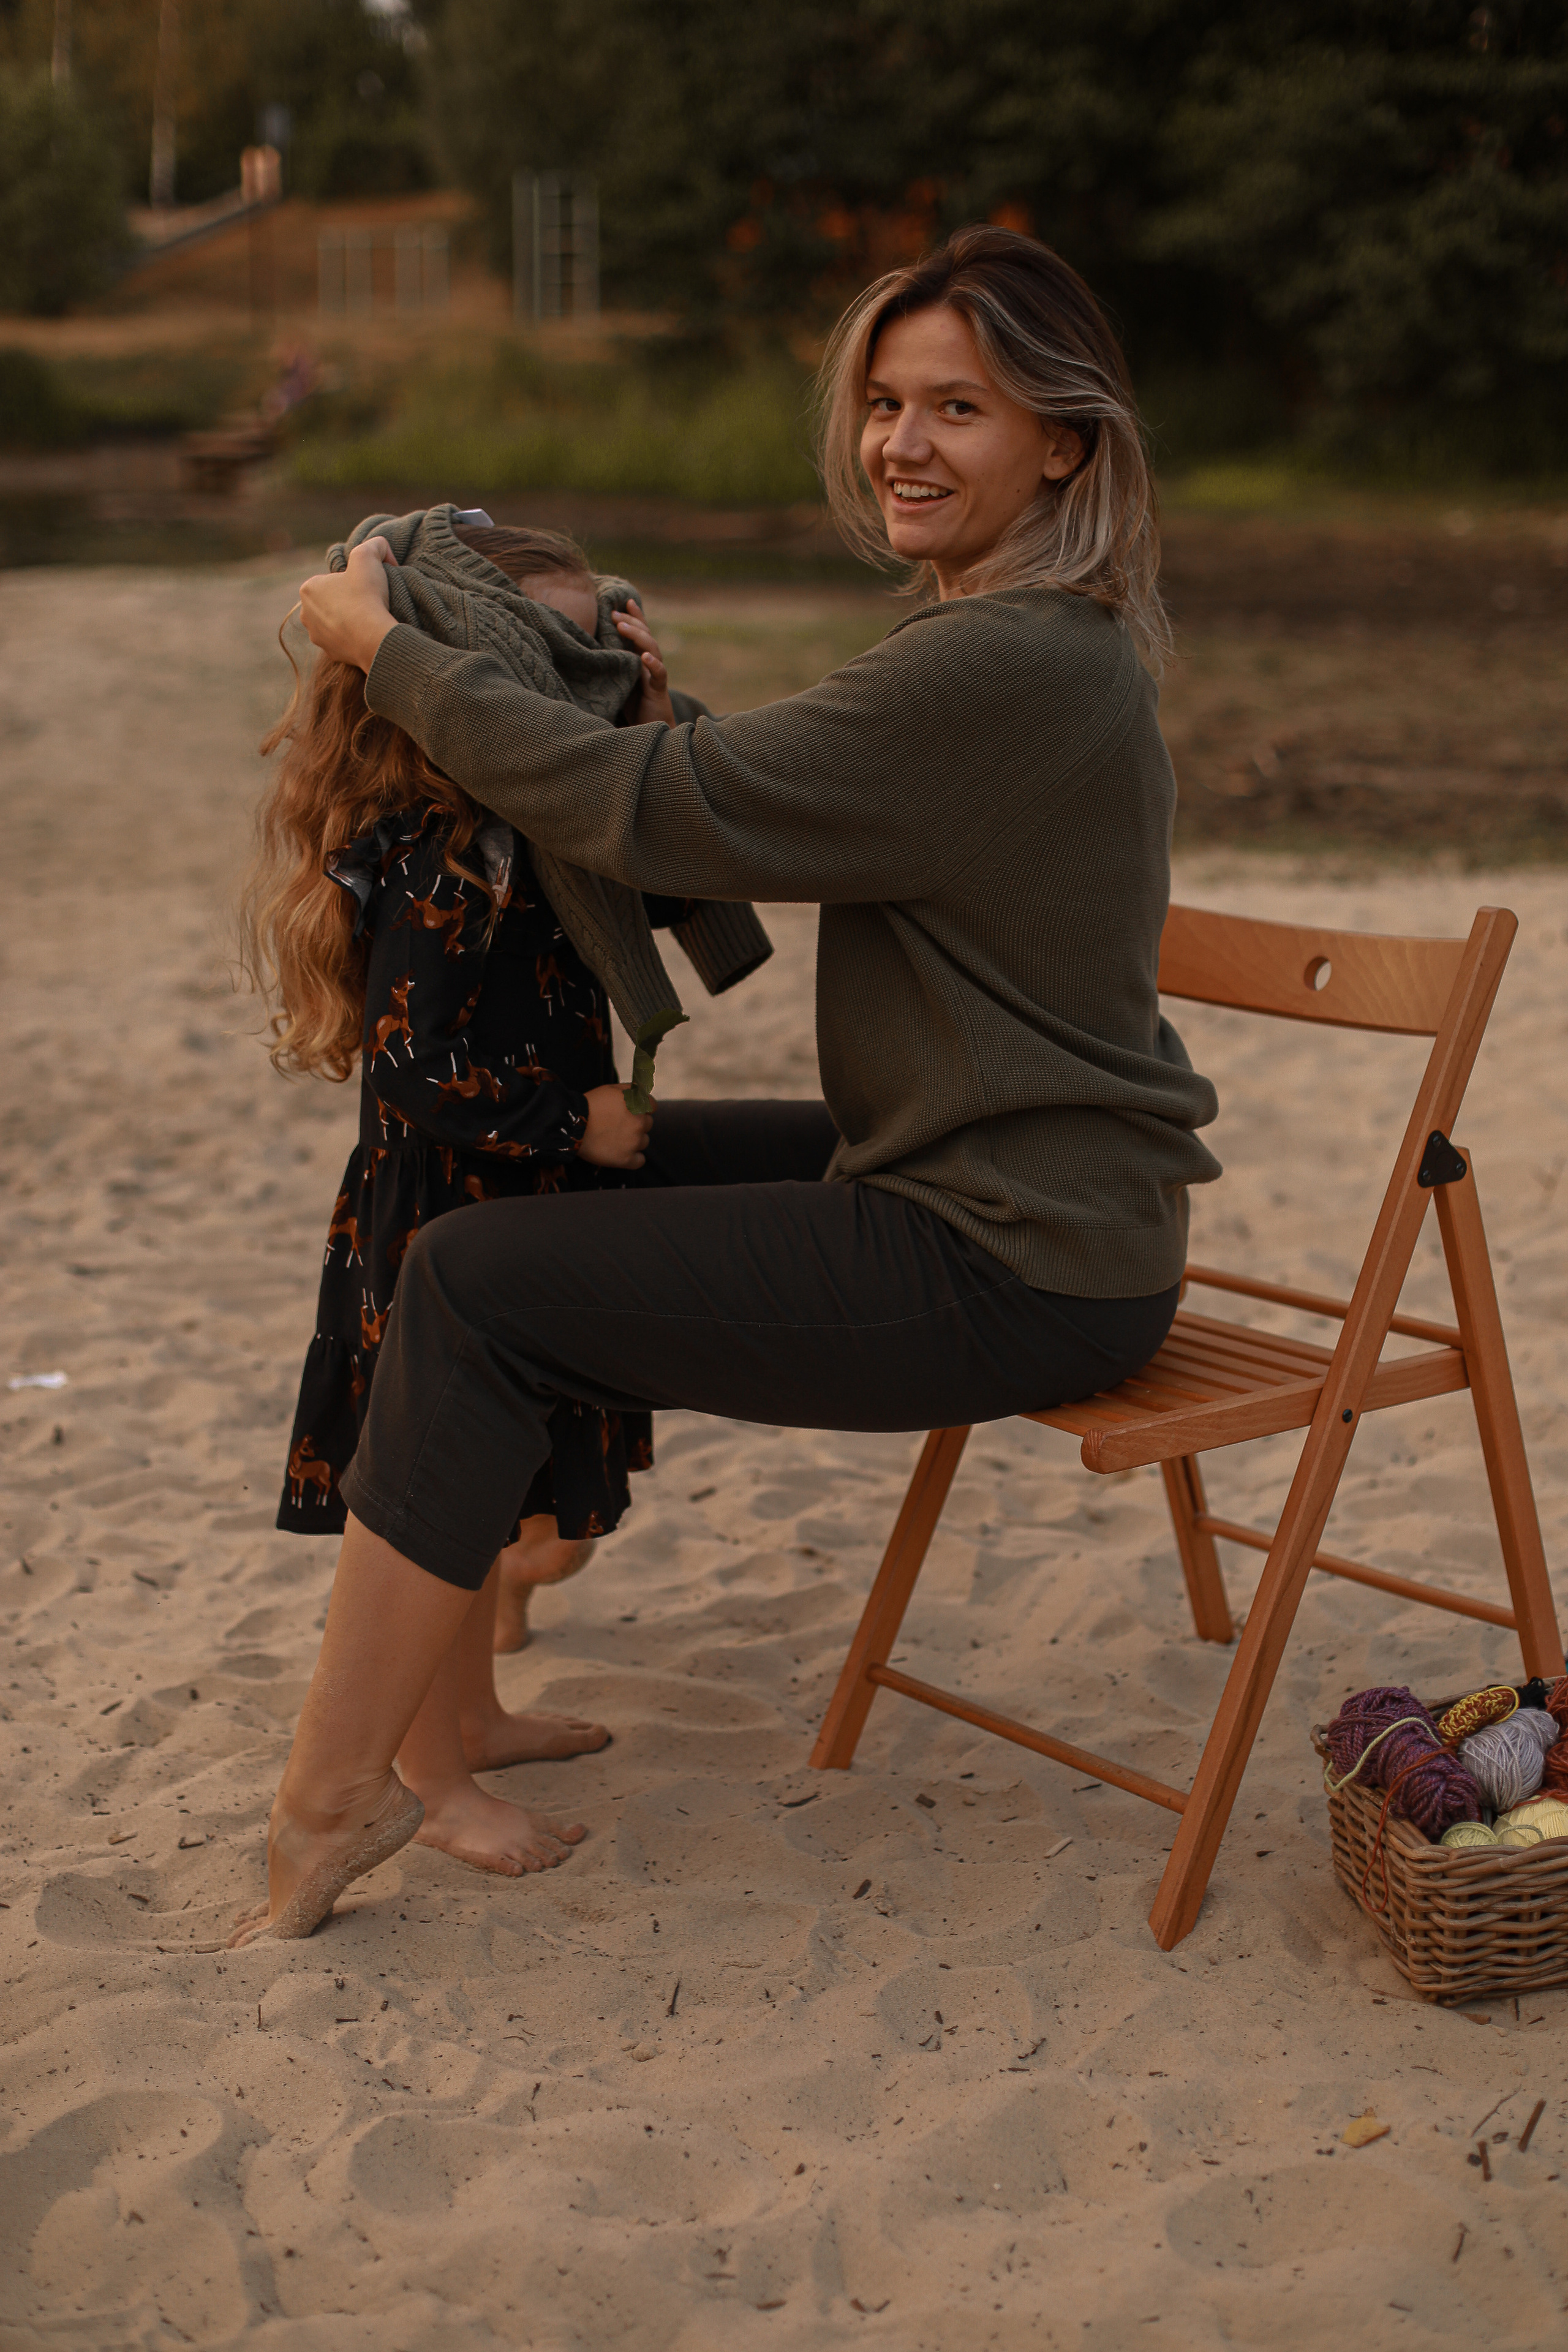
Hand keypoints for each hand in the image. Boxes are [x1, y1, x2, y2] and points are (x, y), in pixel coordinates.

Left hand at [298, 537, 398, 671]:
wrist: (373, 638)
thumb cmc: (367, 596)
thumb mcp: (370, 556)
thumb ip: (374, 544)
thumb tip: (380, 546)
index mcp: (308, 588)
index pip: (333, 580)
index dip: (352, 581)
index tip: (366, 587)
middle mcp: (305, 613)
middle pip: (332, 602)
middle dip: (347, 601)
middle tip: (368, 602)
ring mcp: (316, 635)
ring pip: (335, 622)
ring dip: (349, 620)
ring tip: (368, 619)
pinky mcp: (329, 653)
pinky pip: (342, 641)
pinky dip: (352, 638)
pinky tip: (366, 634)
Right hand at [575, 1083, 653, 1168]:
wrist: (572, 1125)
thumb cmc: (590, 1104)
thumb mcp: (611, 1089)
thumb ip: (632, 1089)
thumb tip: (644, 1090)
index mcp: (638, 1105)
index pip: (652, 1106)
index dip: (641, 1109)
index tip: (629, 1112)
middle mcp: (639, 1123)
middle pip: (647, 1124)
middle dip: (636, 1123)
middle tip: (617, 1125)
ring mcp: (634, 1142)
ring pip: (644, 1141)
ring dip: (634, 1140)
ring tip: (615, 1138)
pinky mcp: (626, 1159)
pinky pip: (640, 1160)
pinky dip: (632, 1158)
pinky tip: (620, 1152)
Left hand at [613, 599, 675, 724]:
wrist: (649, 729)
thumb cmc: (632, 705)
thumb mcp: (619, 680)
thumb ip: (612, 665)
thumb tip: (588, 650)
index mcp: (640, 659)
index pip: (640, 632)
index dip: (635, 615)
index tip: (624, 600)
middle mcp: (649, 663)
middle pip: (645, 635)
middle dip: (631, 621)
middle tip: (613, 614)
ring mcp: (655, 675)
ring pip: (652, 648)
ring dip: (638, 636)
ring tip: (623, 627)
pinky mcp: (659, 690)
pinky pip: (660, 673)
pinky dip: (654, 663)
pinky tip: (644, 657)